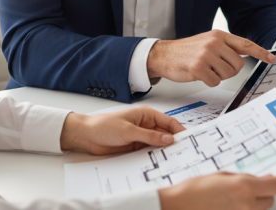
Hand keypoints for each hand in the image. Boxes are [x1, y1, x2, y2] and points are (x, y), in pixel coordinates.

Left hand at [59, 106, 184, 154]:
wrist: (87, 136)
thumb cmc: (104, 126)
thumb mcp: (129, 131)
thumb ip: (149, 136)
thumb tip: (168, 139)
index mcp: (146, 114)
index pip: (168, 122)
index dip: (179, 130)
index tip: (188, 139)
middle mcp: (146, 124)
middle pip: (165, 134)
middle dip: (173, 142)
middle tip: (183, 152)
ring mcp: (141, 136)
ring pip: (158, 144)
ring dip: (164, 151)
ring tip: (174, 159)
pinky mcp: (135, 146)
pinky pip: (149, 151)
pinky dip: (154, 155)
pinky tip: (159, 161)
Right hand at [147, 30, 275, 86]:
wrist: (164, 55)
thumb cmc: (187, 50)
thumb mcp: (207, 41)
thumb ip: (225, 47)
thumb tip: (244, 55)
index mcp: (218, 36)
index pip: (245, 44)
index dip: (260, 52)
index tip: (272, 58)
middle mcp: (214, 43)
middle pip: (238, 65)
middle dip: (229, 70)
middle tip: (215, 68)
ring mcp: (206, 55)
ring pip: (228, 74)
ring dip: (218, 76)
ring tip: (206, 69)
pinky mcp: (199, 67)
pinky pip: (215, 81)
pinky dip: (209, 81)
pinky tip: (199, 74)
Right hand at [159, 173, 275, 209]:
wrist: (178, 206)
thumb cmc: (193, 190)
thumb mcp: (221, 175)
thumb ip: (242, 177)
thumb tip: (258, 178)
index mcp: (244, 187)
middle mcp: (246, 205)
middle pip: (271, 199)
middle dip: (265, 191)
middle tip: (253, 185)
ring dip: (254, 202)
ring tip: (236, 196)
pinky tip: (231, 205)